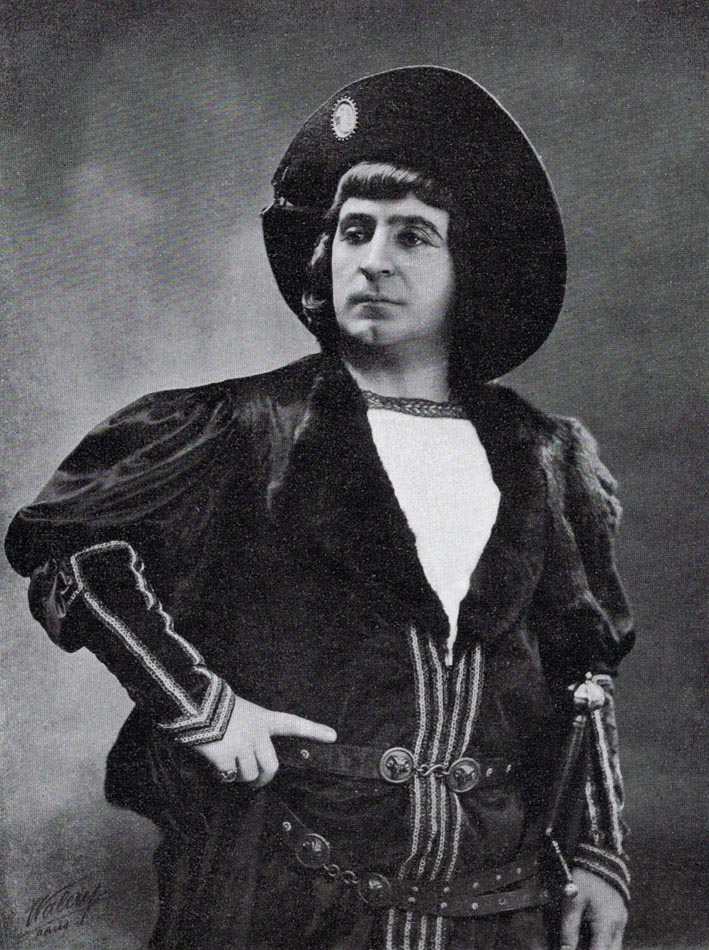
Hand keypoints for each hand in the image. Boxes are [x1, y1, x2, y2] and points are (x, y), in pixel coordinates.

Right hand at [193, 694, 336, 787]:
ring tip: (228, 764)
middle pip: (271, 766)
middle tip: (256, 783)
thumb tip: (251, 757)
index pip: (293, 724)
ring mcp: (243, 745)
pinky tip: (216, 763)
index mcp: (263, 718)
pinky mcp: (226, 756)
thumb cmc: (216, 706)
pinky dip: (223, 774)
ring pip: (249, 775)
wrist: (195, 703)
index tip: (333, 736)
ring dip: (239, 776)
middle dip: (263, 779)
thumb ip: (252, 730)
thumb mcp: (242, 711)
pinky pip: (229, 776)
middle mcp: (257, 733)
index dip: (313, 730)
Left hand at [560, 868, 627, 949]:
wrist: (601, 854)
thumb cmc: (585, 878)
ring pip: (616, 946)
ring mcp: (622, 920)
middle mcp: (619, 926)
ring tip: (586, 943)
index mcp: (607, 925)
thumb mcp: (572, 902)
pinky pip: (616, 936)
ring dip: (602, 947)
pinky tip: (592, 937)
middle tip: (581, 947)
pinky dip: (605, 942)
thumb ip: (569, 930)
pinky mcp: (621, 914)